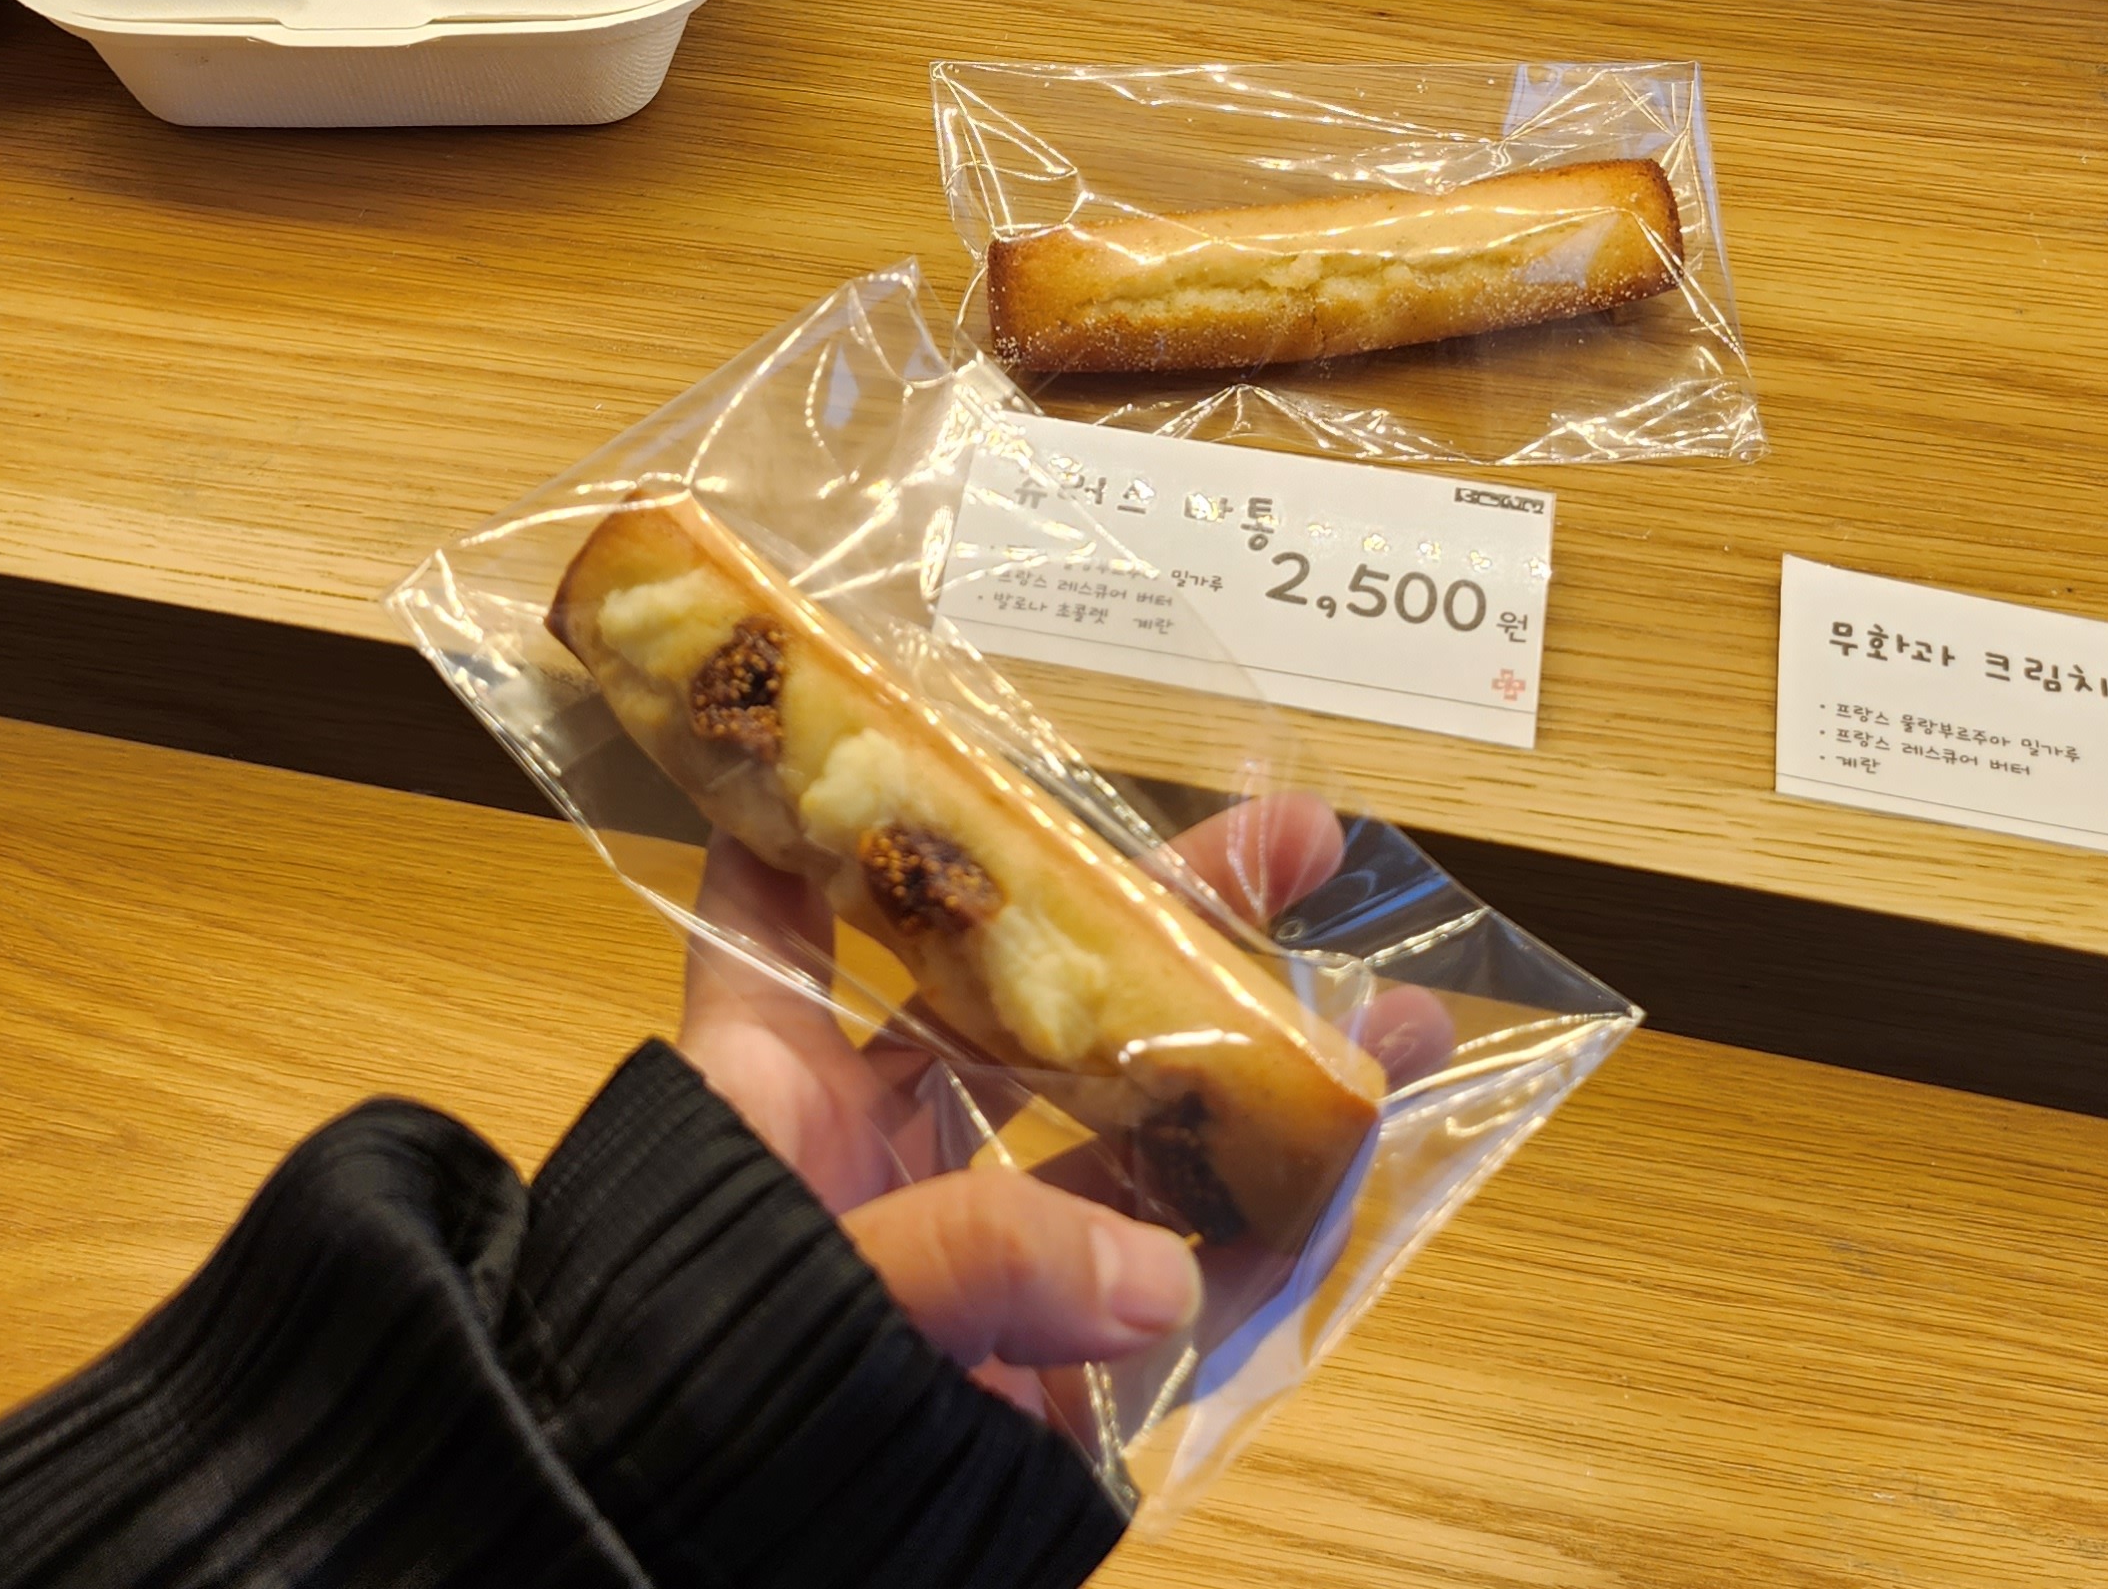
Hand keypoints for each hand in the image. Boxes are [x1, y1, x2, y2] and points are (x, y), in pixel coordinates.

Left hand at [675, 794, 1453, 1405]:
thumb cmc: (707, 1404)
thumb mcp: (817, 1298)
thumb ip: (972, 1260)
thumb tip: (1151, 1267)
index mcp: (766, 1087)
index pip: (772, 905)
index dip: (822, 798)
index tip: (898, 703)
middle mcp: (873, 1144)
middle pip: (1016, 981)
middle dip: (1149, 906)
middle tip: (1285, 834)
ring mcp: (973, 1246)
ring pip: (1126, 1120)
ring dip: (1253, 1060)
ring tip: (1400, 1008)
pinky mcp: (1044, 1357)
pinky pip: (1169, 1273)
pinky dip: (1265, 1225)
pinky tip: (1369, 1155)